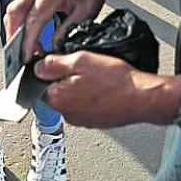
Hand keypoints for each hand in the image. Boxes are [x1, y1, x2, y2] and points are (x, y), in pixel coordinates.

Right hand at [5, 0, 109, 61]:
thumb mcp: (86, 12)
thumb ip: (68, 30)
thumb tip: (54, 47)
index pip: (32, 21)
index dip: (27, 42)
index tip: (26, 57)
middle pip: (14, 14)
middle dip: (13, 37)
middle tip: (18, 56)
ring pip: (13, 11)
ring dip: (14, 31)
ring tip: (25, 49)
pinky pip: (19, 7)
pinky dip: (19, 24)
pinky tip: (29, 36)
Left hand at [36, 51, 174, 128]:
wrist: (142, 97)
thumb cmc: (115, 81)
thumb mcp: (79, 60)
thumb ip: (53, 64)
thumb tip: (38, 66)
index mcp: (57, 99)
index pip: (40, 82)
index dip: (50, 68)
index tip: (62, 61)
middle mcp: (67, 113)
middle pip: (56, 89)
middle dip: (66, 77)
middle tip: (85, 66)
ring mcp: (82, 119)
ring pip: (73, 96)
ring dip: (80, 86)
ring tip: (98, 76)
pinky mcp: (96, 121)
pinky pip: (87, 104)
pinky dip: (93, 95)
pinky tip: (105, 86)